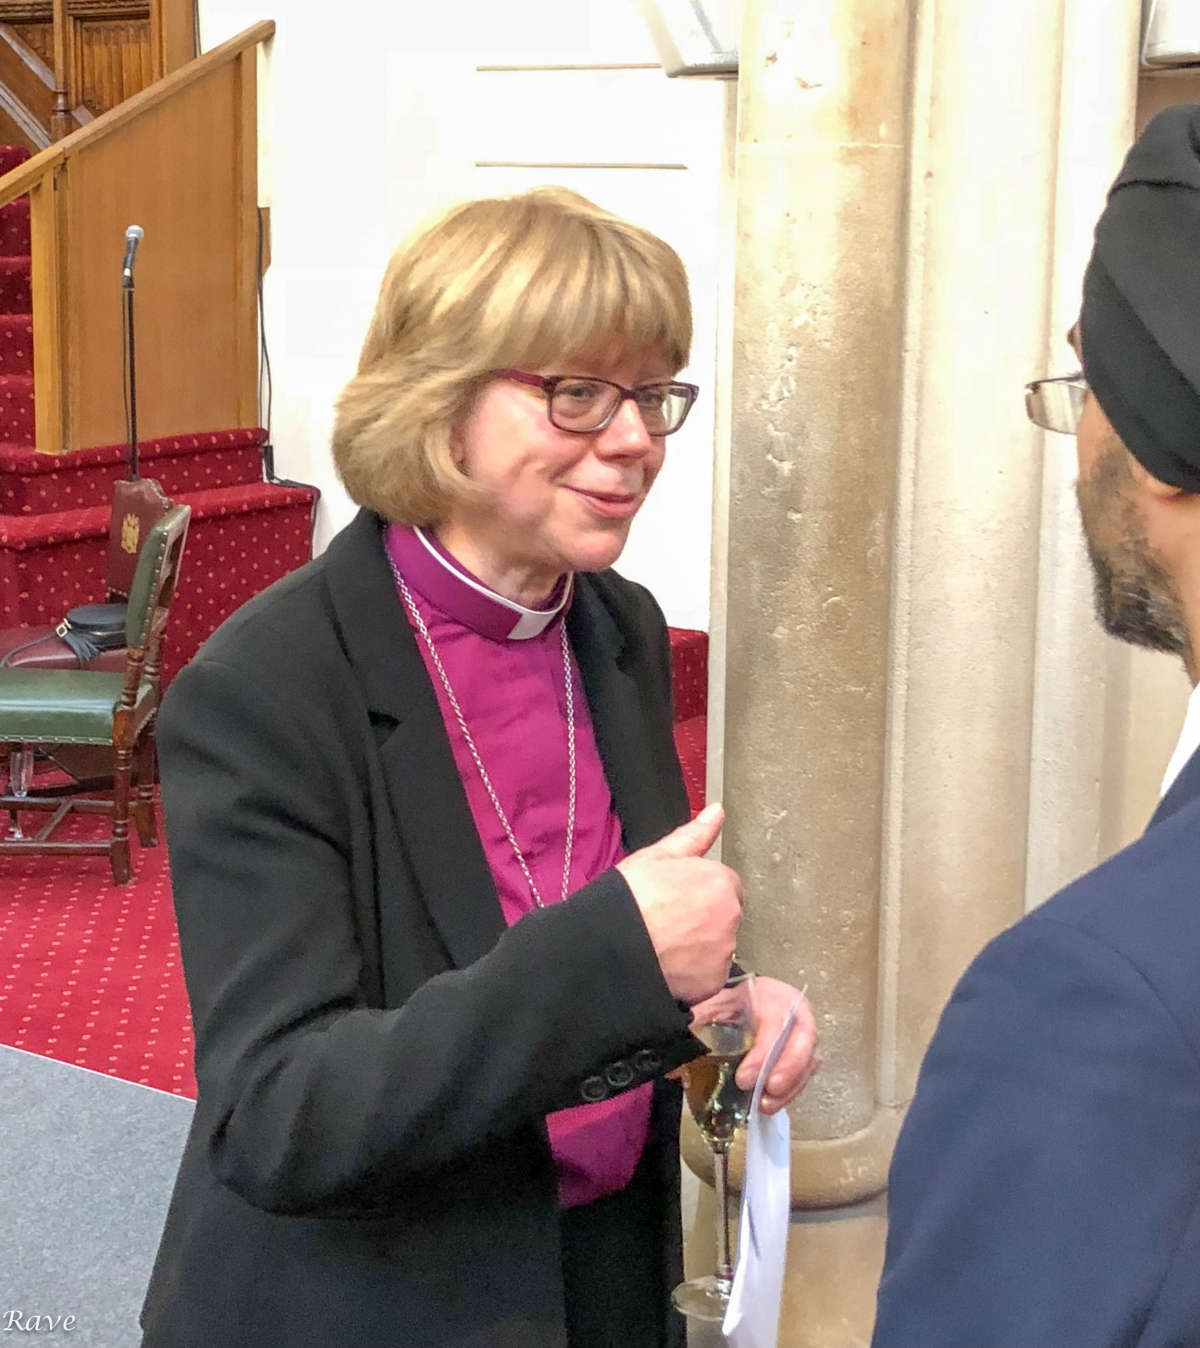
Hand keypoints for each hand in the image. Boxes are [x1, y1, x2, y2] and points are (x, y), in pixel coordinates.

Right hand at [617, 803, 742, 1005]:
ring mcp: (723, 953)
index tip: (678, 897)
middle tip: (669, 920)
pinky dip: (694, 971)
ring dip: (701, 944)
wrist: (611, 948)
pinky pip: (708, 973)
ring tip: (666, 943)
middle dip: (705, 917)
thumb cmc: (630, 898)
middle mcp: (730, 918)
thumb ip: (695, 835)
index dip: (700, 890)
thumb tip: (717, 811)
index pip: (725, 884)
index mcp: (720, 882)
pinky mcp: (712, 982)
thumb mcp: (658, 856)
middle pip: (725, 915)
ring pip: (718, 945)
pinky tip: (668, 963)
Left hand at [691, 976, 819, 1114]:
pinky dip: (791, 1091)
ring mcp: (805, 1032)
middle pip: (804, 1038)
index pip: (776, 1021)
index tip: (744, 1079)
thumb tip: (678, 1049)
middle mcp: (795, 1010)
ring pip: (810, 1059)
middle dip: (788, 1069)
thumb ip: (701, 1020)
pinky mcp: (807, 1053)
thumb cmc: (730, 1002)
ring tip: (764, 1105)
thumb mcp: (715, 1003)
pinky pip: (807, 1073)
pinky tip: (771, 1103)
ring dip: (790, 1086)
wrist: (746, 1000)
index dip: (764, 1052)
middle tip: (766, 1092)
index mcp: (772, 994)